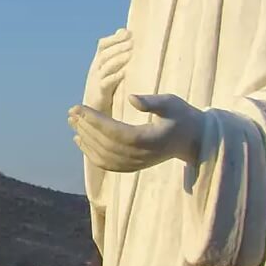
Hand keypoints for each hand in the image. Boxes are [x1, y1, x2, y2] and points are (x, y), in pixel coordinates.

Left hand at [68, 93, 203, 171]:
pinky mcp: (133, 166)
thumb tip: (132, 99)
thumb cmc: (182, 117)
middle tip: (71, 112)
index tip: (78, 108)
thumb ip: (153, 102)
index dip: (94, 121)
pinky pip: (108, 164)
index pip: (115, 132)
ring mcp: (136, 163)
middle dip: (86, 127)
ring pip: (104, 156)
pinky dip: (91, 154)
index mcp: (149, 139)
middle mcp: (140, 155)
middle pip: (106, 144)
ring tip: (72, 122)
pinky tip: (80, 140)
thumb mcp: (172, 103)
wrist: (194, 140)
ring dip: (85, 139)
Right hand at [84, 28, 131, 112]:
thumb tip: (126, 32)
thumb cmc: (106, 91)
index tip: (129, 33)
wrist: (94, 114)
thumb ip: (117, 54)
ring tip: (131, 54)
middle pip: (104, 53)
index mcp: (98, 63)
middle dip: (118, 46)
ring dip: (118, 59)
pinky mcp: (98, 95)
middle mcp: (95, 69)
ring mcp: (95, 82)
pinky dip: (115, 76)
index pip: (103, 45)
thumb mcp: (111, 71)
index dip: (114, 38)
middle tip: (133, 42)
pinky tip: (125, 72)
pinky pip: (105, 83)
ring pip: (104, 66)